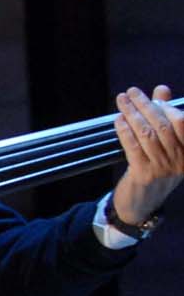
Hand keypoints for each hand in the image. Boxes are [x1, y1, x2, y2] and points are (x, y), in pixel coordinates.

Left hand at [112, 85, 181, 226]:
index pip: (182, 122)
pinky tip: (119, 120)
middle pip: (162, 126)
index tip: (154, 95)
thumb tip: (162, 90)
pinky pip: (133, 147)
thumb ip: (165, 117)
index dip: (167, 107)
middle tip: (132, 92)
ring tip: (122, 101)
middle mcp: (179, 159)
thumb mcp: (167, 146)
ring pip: (147, 134)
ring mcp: (162, 168)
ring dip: (132, 114)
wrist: (142, 205)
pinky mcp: (143, 174)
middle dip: (146, 105)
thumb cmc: (155, 171)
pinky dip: (125, 131)